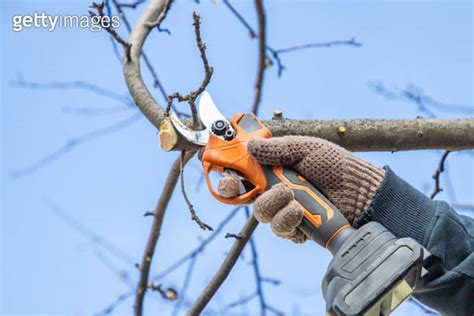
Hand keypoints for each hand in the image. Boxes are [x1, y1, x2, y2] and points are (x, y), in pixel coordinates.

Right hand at [218, 136, 384, 242]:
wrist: (360, 192)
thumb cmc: (335, 165)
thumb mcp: (307, 149)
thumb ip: (278, 149)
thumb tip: (250, 146)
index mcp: (273, 168)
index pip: (242, 173)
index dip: (228, 176)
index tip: (225, 177)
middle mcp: (274, 189)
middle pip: (245, 197)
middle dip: (256, 193)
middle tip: (273, 188)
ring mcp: (283, 210)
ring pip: (262, 214)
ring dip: (277, 205)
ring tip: (296, 198)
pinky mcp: (295, 228)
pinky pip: (281, 228)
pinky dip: (290, 220)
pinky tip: (303, 213)